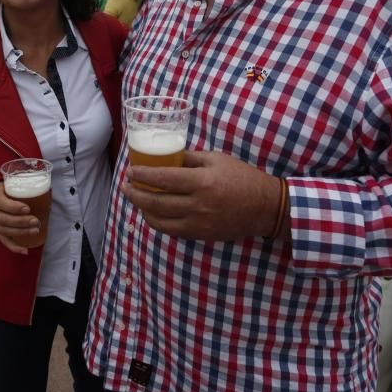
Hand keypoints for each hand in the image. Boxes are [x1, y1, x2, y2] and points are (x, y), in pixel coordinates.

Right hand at [0, 181, 41, 254]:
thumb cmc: (7, 188)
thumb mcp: (11, 183)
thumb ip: (23, 186)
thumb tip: (46, 189)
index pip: (1, 203)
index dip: (14, 207)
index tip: (28, 209)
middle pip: (3, 219)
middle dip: (21, 222)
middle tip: (36, 221)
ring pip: (4, 230)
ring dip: (20, 232)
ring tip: (35, 231)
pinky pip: (3, 240)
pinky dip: (14, 247)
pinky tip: (25, 250)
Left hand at [122, 151, 284, 241]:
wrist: (265, 207)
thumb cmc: (242, 178)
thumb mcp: (217, 160)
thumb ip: (190, 158)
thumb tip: (166, 155)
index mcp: (201, 182)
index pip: (162, 178)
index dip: (142, 175)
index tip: (130, 171)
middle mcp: (197, 205)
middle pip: (155, 201)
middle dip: (134, 194)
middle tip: (125, 186)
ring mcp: (198, 223)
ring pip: (159, 220)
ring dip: (143, 209)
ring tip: (136, 199)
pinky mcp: (200, 235)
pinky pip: (171, 231)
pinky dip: (158, 221)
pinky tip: (153, 212)